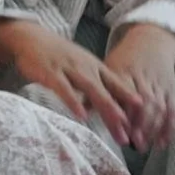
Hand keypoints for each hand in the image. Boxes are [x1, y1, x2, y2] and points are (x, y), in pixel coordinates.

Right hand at [0, 20, 138, 144]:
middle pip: (108, 92)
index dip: (130, 103)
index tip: (143, 121)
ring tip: (117, 125)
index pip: (118, 86)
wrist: (31, 38)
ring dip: (106, 108)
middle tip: (130, 137)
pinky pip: (64, 88)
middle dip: (120, 115)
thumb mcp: (80, 66)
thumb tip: (108, 105)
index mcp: (95, 67)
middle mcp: (86, 67)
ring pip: (92, 90)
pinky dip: (74, 101)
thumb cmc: (56, 56)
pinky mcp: (51, 72)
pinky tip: (81, 115)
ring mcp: (69, 69)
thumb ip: (93, 83)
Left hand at [103, 24, 174, 152]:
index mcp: (123, 71)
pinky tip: (162, 143)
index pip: (121, 93)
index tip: (117, 129)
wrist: (151, 41)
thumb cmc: (124, 59)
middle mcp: (143, 78)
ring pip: (159, 107)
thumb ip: (94, 89)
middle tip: (131, 143)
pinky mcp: (171, 90)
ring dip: (152, 128)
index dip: (121, 112)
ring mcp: (159, 84)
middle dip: (139, 124)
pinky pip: (173, 110)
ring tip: (142, 146)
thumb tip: (78, 109)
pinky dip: (169, 127)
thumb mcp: (106, 68)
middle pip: (143, 102)